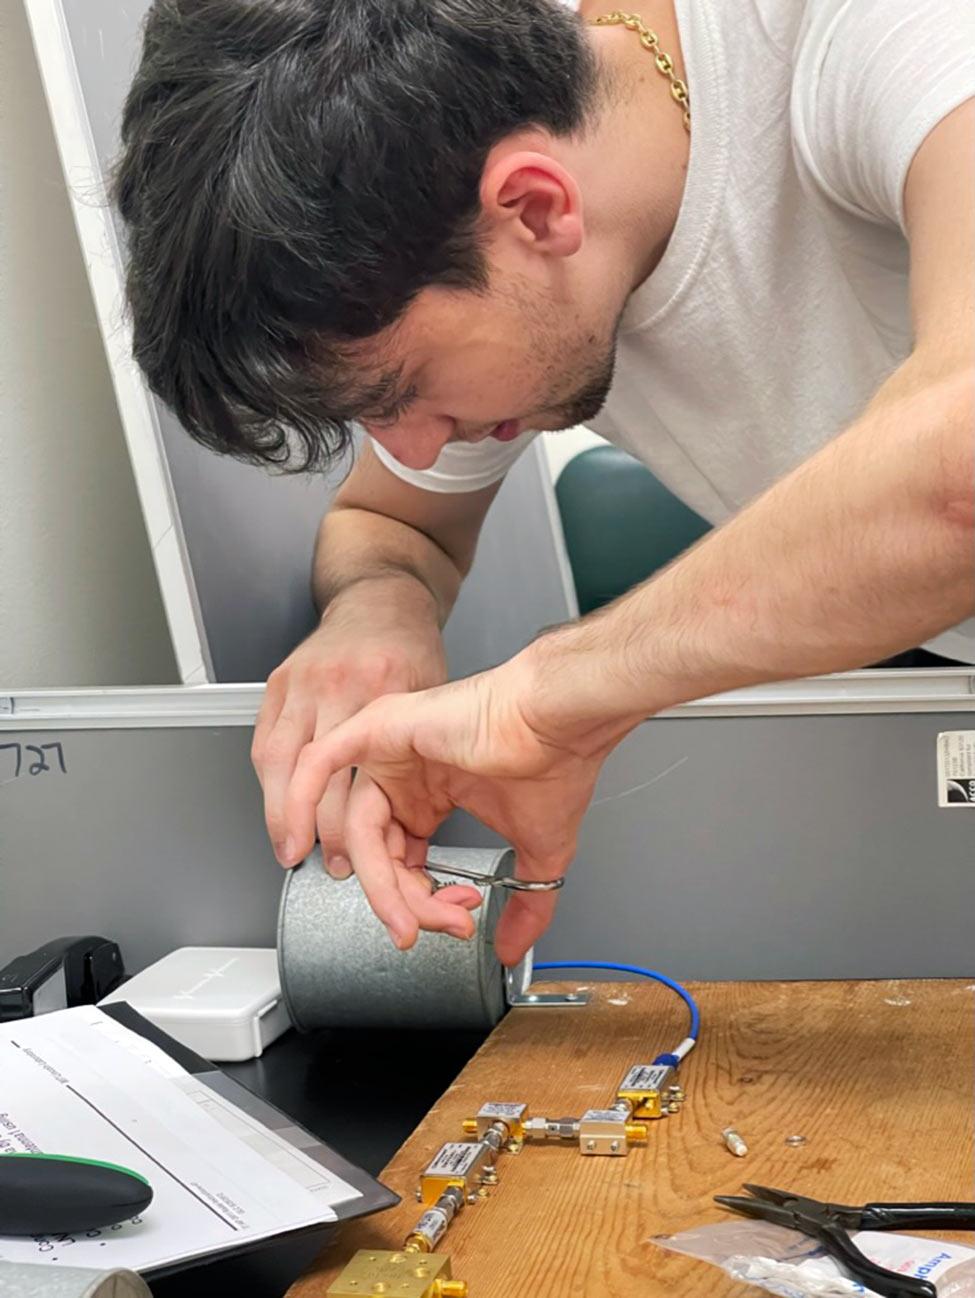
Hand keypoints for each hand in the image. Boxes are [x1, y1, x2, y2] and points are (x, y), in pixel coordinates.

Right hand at [253, 579, 445, 876]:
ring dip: (274, 807)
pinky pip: (264, 737)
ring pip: (275, 758)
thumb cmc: (409, 648)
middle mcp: (336, 687)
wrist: (380, 599)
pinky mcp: (280, 680)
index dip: (344, 822)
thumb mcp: (428, 697)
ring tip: (283, 841)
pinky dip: (267, 776)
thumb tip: (401, 815)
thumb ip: (411, 749)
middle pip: (306, 770)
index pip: (353, 774)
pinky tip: (275, 800)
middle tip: (304, 856)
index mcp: (381, 691)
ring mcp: (302, 682)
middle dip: (300, 823)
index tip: (346, 855)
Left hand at [281, 647, 628, 963]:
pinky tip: (304, 842)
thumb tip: (514, 949)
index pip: (403, 860)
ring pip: (358, 828)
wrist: (560, 722)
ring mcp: (390, 750)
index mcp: (432, 792)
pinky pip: (317, 765)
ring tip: (409, 916)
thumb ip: (526, 905)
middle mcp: (407, 772)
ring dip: (380, 884)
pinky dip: (300, 804)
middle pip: (379, 853)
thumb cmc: (555, 762)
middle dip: (408, 901)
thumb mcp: (539, 852)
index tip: (458, 920)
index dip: (423, 900)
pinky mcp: (378, 728)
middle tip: (440, 925)